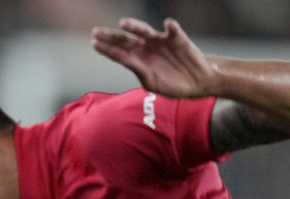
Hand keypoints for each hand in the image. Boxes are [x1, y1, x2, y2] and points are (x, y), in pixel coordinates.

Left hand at [91, 17, 214, 98]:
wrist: (195, 82)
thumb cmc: (171, 84)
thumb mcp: (152, 83)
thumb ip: (141, 73)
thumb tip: (133, 63)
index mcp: (137, 60)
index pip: (118, 53)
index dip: (106, 48)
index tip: (93, 43)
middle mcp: (145, 47)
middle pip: (125, 39)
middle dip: (110, 36)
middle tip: (96, 31)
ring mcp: (160, 41)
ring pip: (144, 31)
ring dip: (134, 26)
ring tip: (123, 23)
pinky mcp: (177, 38)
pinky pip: (173, 31)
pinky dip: (171, 27)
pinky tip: (168, 24)